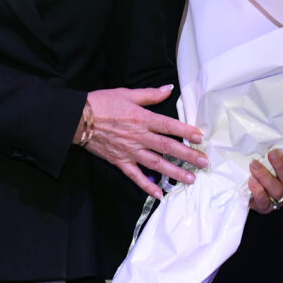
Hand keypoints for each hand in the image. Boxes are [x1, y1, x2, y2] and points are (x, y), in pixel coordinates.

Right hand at [84, 85, 208, 198]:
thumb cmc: (102, 103)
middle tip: (204, 162)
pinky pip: (135, 176)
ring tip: (191, 178)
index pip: (169, 126)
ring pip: (156, 164)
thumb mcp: (127, 93)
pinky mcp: (120, 161)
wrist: (78, 119)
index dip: (186, 131)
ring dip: (174, 172)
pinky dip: (147, 186)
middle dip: (188, 155)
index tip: (200, 137)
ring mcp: (130, 151)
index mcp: (142, 118)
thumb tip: (169, 88)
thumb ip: (150, 94)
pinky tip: (159, 194)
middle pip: (168, 147)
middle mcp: (139, 137)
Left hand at [248, 141, 282, 214]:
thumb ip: (282, 152)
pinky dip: (257, 191)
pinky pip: (263, 202)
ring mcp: (280, 200)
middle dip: (281, 166)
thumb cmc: (269, 172)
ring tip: (254, 165)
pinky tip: (251, 181)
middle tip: (272, 153)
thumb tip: (279, 133)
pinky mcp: (265, 207)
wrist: (256, 194)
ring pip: (277, 190)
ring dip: (265, 176)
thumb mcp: (278, 162)